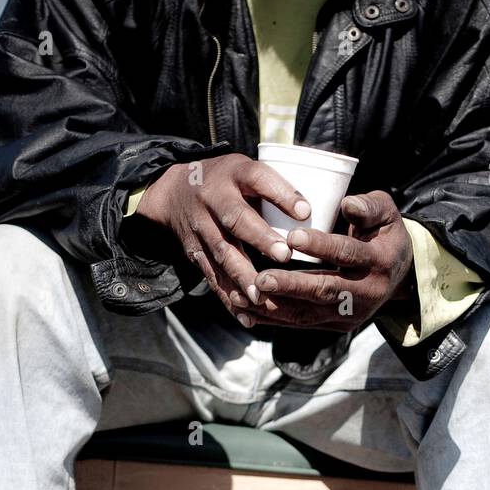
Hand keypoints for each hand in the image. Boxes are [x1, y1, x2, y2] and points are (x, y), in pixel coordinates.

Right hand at [135, 153, 311, 316]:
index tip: (305, 211)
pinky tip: (247, 317)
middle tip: (285, 256)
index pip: (257, 178)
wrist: (174, 193)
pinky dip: (229, 298)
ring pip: (222, 252)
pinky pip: (213, 277)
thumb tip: (315, 215)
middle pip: (236, 218)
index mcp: (234, 173)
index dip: (281, 194)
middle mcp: (214, 198)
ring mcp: (202, 227)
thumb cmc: (227, 183)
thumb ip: (276, 189)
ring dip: (242, 276)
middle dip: (260, 238)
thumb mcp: (247, 171)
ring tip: (261, 296)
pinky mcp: (196, 253)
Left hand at [238, 190, 414, 331]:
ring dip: (274, 307)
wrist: (399, 276)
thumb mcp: (388, 213)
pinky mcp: (334, 326)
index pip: (347, 254)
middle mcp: (365, 294)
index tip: (292, 238)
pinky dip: (272, 319)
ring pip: (308, 313)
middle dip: (290, 286)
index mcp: (378, 262)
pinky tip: (246, 312)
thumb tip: (348, 204)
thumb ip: (369, 206)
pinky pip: (300, 323)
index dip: (321, 246)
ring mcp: (349, 315)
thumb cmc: (384, 234)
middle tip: (261, 279)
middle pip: (324, 291)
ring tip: (245, 296)